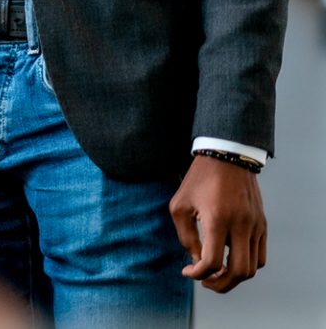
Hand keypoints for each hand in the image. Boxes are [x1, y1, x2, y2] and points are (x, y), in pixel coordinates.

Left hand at [170, 156, 266, 292]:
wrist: (228, 157)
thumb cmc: (198, 180)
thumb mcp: (180, 206)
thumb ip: (186, 237)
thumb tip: (197, 262)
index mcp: (218, 219)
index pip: (213, 262)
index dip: (197, 274)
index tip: (187, 271)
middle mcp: (242, 225)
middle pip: (240, 272)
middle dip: (220, 284)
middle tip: (205, 282)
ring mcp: (256, 226)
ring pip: (253, 267)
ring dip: (234, 277)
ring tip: (216, 273)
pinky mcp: (263, 225)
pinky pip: (261, 255)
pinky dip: (246, 265)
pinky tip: (229, 259)